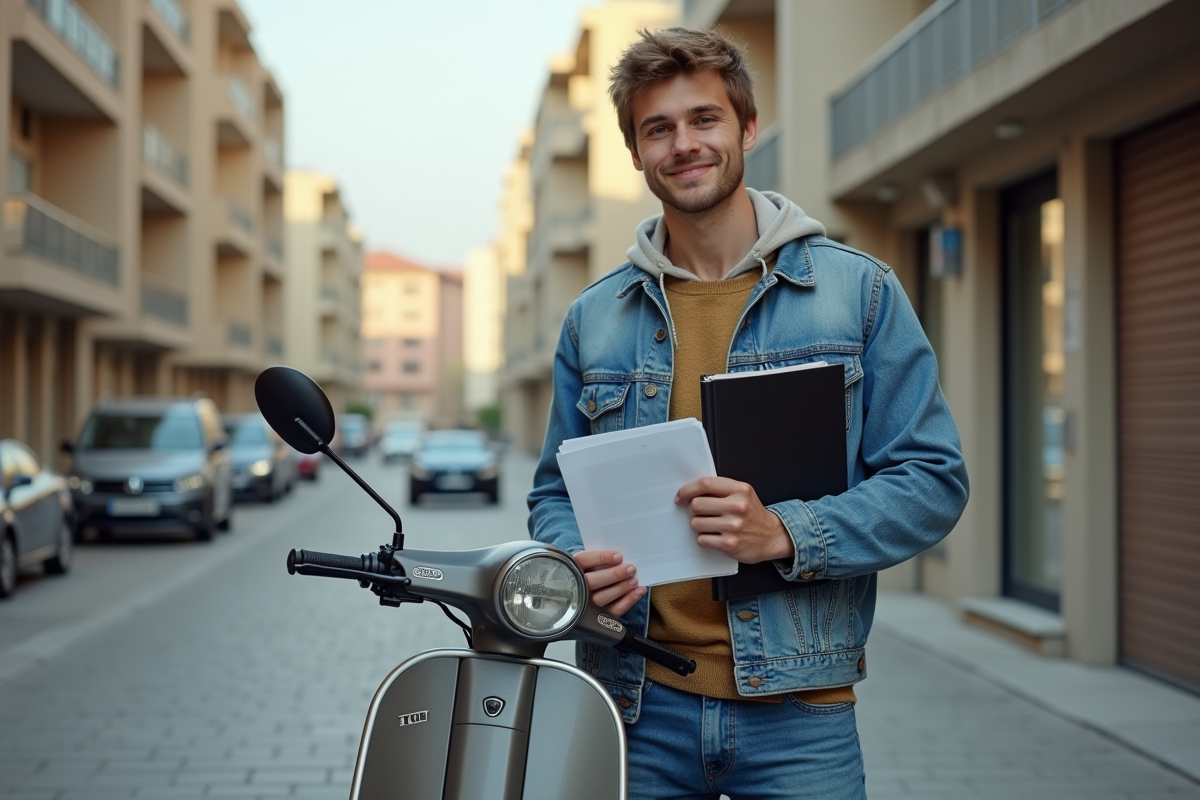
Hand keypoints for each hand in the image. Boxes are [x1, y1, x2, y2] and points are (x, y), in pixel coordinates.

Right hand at [573, 550, 645, 615]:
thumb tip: (623, 558)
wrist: (590, 587)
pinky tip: (638, 591)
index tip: (619, 557)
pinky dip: (629, 600)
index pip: (583, 560)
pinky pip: (613, 610)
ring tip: (634, 580)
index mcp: (574, 566)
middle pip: (592, 581)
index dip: (601, 558)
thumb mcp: (594, 561)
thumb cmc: (596, 569)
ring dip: (621, 588)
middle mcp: (577, 585)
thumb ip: (603, 558)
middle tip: (631, 569)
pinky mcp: (599, 614)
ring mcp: (586, 602)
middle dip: (614, 575)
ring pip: (601, 598)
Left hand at [675, 477, 795, 563]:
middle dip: (695, 511)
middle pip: (696, 504)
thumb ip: (721, 489)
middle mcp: (738, 506)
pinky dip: (705, 539)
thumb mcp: (742, 494)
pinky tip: (716, 537)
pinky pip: (702, 540)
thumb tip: (690, 491)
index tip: (680, 497)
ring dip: (699, 526)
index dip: (687, 490)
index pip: (705, 484)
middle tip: (704, 515)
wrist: (772, 536)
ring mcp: (734, 526)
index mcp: (740, 490)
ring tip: (712, 527)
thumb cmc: (752, 515)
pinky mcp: (730, 544)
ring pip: (696, 523)